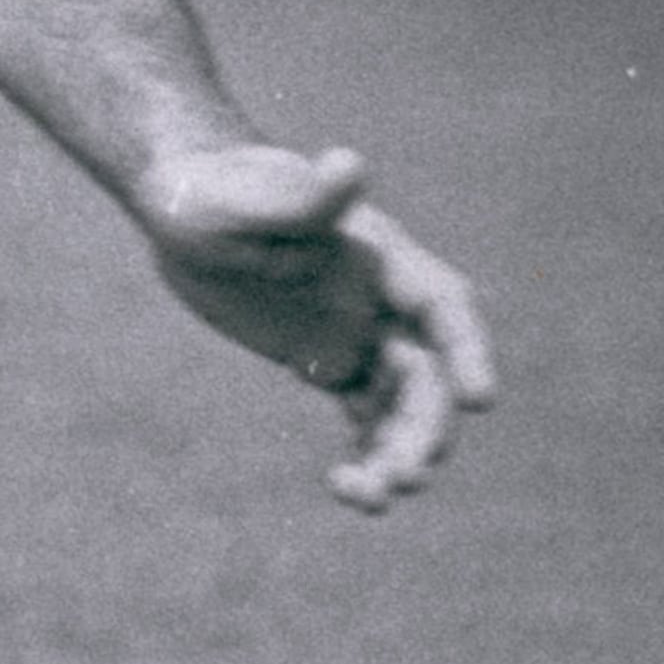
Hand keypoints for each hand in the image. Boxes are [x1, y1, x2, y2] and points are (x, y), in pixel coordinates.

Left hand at [131, 139, 496, 512]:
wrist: (181, 201)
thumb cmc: (215, 189)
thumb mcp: (249, 196)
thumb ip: (304, 196)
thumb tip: (348, 165)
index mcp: (379, 256)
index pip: (442, 305)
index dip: (469, 349)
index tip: (482, 399)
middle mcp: (381, 300)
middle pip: (427, 374)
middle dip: (425, 427)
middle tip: (401, 478)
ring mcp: (359, 333)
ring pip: (401, 407)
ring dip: (398, 454)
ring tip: (368, 498)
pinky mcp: (326, 360)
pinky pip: (364, 417)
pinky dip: (367, 454)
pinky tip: (347, 488)